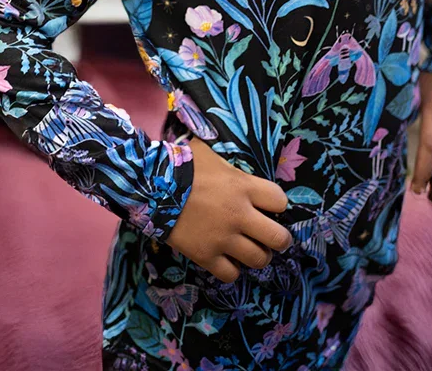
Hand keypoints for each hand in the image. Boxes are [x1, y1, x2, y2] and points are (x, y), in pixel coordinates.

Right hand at [166, 136, 292, 282]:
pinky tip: (227, 260)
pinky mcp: (206, 256)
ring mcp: (223, 238)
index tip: (269, 206)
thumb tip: (234, 164)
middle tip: (272, 237)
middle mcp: (239, 215)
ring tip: (251, 250)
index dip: (277, 204)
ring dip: (258, 255)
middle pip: (278, 238)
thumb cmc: (183, 165)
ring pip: (259, 259)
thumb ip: (230, 166)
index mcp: (244, 187)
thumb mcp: (212, 156)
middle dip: (280, 239)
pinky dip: (232, 269)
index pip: (280, 201)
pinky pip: (231, 274)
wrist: (152, 186)